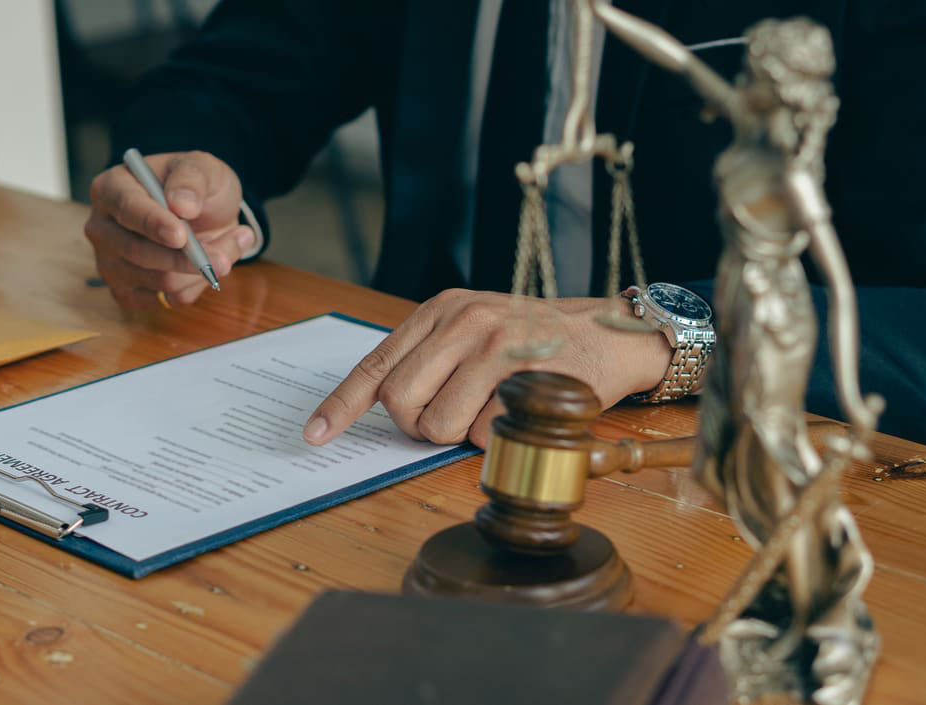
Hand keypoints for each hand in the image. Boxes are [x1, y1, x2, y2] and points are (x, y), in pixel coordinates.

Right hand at [86, 151, 254, 307]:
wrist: (205, 215)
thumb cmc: (196, 187)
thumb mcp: (202, 168)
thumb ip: (192, 179)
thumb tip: (181, 205)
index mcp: (111, 188)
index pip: (126, 208)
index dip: (153, 224)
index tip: (180, 236)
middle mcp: (103, 228)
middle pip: (138, 252)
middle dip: (185, 258)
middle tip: (223, 258)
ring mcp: (111, 263)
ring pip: (157, 280)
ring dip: (199, 272)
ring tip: (226, 252)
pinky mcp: (127, 291)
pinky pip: (166, 300)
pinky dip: (194, 287)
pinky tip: (206, 268)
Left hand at [302, 289, 671, 447]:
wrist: (610, 333)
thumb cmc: (533, 339)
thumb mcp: (473, 330)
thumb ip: (428, 358)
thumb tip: (379, 404)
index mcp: (442, 310)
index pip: (377, 364)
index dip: (341, 405)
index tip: (315, 435)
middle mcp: (464, 321)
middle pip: (400, 401)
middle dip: (415, 426)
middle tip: (444, 420)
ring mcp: (497, 346)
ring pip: (439, 423)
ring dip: (456, 436)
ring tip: (486, 412)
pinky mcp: (528, 374)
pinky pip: (484, 432)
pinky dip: (494, 437)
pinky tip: (516, 411)